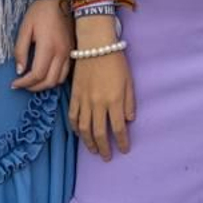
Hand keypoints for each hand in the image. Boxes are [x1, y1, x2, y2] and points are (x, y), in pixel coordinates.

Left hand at [10, 0, 73, 90]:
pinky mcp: (73, 51)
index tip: (14, 83)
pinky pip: (66, 72)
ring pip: (59, 79)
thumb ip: (20, 50)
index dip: (24, 83)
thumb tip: (20, 70)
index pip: (37, 74)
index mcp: (48, 46)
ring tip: (33, 81)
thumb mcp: (25, 28)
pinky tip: (45, 73)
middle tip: (22, 84)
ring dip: (45, 85)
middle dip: (34, 87)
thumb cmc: (40, 12)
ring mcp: (69, 52)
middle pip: (49, 81)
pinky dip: (55, 78)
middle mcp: (62, 52)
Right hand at [68, 17, 134, 161]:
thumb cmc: (116, 62)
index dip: (121, 141)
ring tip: (93, 150)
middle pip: (100, 133)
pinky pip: (73, 117)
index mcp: (115, 100)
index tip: (124, 149)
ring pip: (84, 129)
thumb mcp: (129, 81)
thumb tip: (129, 120)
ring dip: (88, 142)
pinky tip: (79, 134)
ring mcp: (84, 100)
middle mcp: (98, 104)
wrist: (95, 46)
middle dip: (104, 148)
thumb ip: (129, 102)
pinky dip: (75, 128)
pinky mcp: (74, 96)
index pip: (119, 128)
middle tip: (107, 157)